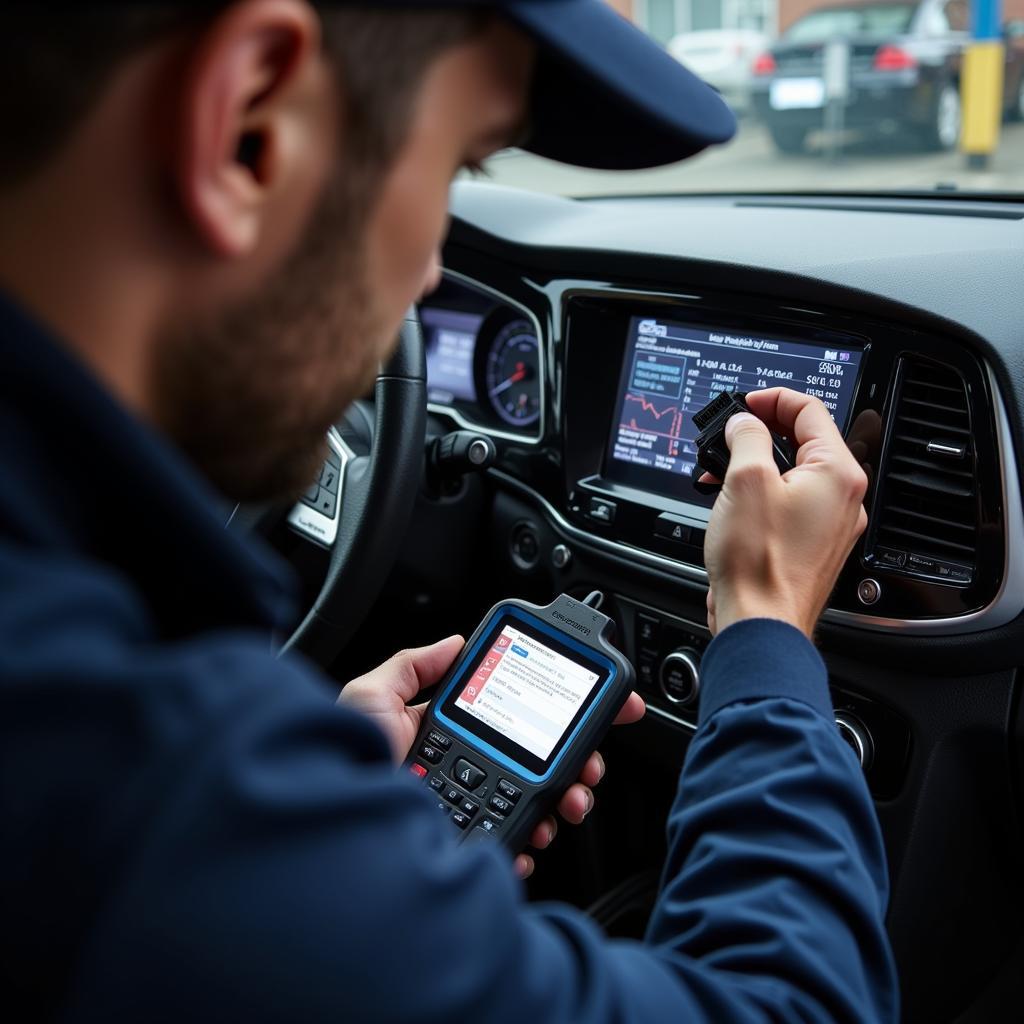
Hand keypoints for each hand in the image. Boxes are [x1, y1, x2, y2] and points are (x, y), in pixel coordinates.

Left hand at [340, 636, 645, 877]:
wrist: (334, 824)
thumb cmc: (344, 761)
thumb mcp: (371, 696)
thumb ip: (411, 666)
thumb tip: (453, 643)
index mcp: (447, 736)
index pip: (512, 720)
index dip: (554, 716)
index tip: (590, 712)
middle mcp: (464, 773)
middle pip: (536, 763)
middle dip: (576, 762)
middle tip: (589, 764)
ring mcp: (471, 810)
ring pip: (536, 803)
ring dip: (567, 799)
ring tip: (571, 799)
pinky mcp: (469, 844)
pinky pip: (512, 842)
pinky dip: (534, 838)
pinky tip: (536, 833)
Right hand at [703, 388, 867, 637]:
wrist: (760, 622)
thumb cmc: (760, 563)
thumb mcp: (745, 481)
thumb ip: (745, 438)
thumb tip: (744, 424)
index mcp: (838, 474)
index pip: (810, 411)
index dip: (772, 399)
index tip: (745, 403)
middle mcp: (842, 498)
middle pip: (803, 443)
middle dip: (758, 434)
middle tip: (727, 437)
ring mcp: (828, 525)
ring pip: (791, 475)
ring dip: (753, 465)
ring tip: (719, 474)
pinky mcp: (809, 546)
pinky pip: (787, 505)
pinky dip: (759, 495)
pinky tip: (731, 503)